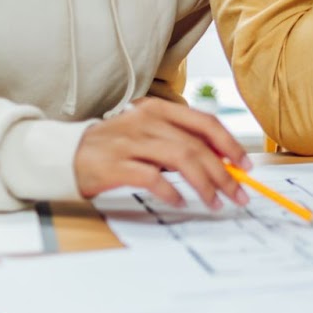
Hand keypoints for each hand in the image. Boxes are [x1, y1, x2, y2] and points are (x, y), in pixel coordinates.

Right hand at [74, 97, 251, 207]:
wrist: (66, 154)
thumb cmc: (115, 147)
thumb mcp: (148, 134)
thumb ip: (179, 141)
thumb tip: (222, 161)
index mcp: (158, 109)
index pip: (204, 122)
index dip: (229, 143)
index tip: (245, 165)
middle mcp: (145, 121)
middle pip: (196, 145)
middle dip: (223, 172)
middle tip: (238, 194)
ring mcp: (129, 142)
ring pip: (180, 159)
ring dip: (204, 184)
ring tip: (215, 202)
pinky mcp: (114, 165)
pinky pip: (151, 177)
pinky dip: (170, 191)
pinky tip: (181, 202)